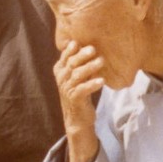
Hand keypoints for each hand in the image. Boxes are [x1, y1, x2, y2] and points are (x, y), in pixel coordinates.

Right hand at [54, 41, 104, 161]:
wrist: (78, 118)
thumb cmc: (80, 93)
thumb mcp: (77, 77)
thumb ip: (79, 63)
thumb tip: (89, 45)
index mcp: (60, 71)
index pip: (65, 57)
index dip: (71, 50)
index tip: (79, 42)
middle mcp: (61, 79)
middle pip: (71, 64)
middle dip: (82, 56)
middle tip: (93, 49)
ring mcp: (67, 90)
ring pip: (77, 75)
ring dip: (89, 68)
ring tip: (101, 62)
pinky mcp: (75, 100)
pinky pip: (83, 90)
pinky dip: (92, 84)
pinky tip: (102, 81)